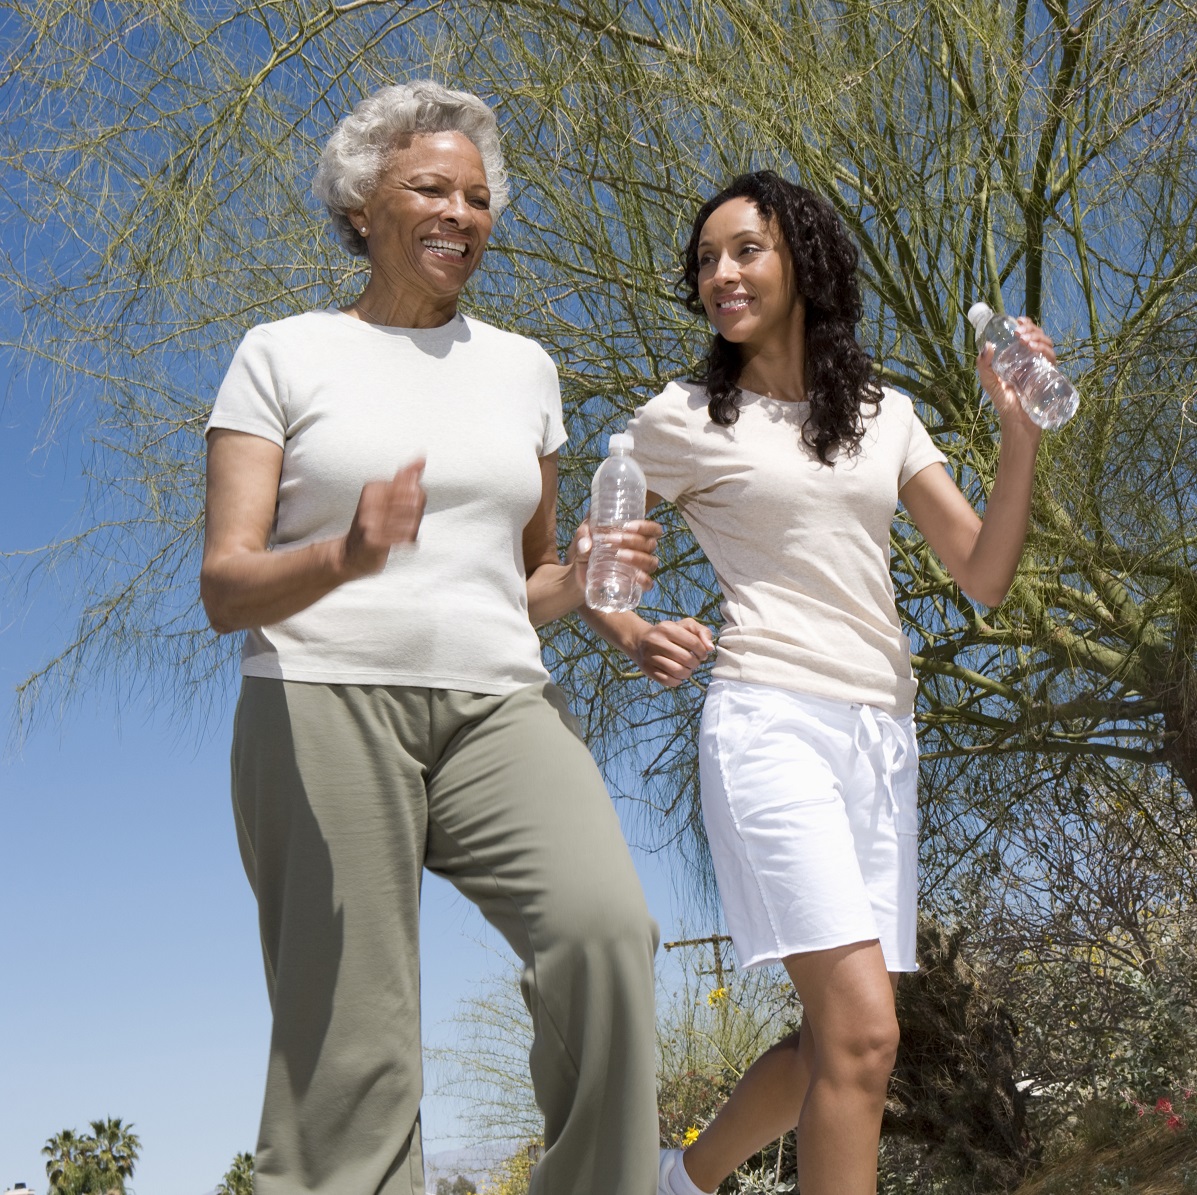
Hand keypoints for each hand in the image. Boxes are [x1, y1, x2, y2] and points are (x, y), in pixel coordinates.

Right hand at [342, 459, 425, 576]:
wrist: (349, 555)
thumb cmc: (373, 524)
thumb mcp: (384, 498)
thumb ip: (404, 478)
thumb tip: (422, 456)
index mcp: (373, 489)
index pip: (414, 488)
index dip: (418, 501)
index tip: (407, 509)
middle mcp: (369, 504)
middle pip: (414, 503)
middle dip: (416, 516)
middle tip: (406, 524)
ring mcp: (370, 523)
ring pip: (412, 522)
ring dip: (412, 531)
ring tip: (402, 535)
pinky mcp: (373, 541)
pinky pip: (405, 538)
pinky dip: (409, 542)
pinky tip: (403, 544)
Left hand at [567, 517, 662, 595]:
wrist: (578, 573)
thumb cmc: (585, 549)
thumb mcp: (581, 537)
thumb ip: (582, 536)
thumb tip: (586, 545)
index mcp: (635, 535)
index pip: (653, 529)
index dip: (645, 526)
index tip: (627, 526)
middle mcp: (642, 551)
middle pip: (649, 544)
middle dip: (633, 540)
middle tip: (612, 539)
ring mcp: (640, 568)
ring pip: (651, 562)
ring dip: (637, 557)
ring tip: (619, 555)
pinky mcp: (634, 584)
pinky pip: (648, 583)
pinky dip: (644, 580)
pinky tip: (636, 577)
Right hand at [633, 618, 714, 686]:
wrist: (640, 641)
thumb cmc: (669, 633)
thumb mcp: (685, 626)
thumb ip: (702, 632)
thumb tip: (710, 648)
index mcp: (667, 628)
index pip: (693, 642)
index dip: (702, 651)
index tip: (702, 654)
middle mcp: (656, 641)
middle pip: (686, 659)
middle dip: (695, 663)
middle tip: (694, 662)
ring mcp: (650, 656)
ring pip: (677, 671)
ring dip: (687, 673)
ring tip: (687, 669)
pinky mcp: (647, 669)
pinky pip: (667, 681)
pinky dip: (677, 681)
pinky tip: (678, 676)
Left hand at [977, 316, 1053, 436]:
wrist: (1017, 421)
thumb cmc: (1004, 402)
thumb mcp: (989, 382)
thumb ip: (984, 366)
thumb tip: (987, 346)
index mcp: (1021, 357)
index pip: (1027, 336)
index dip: (1026, 325)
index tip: (1018, 320)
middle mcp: (1033, 360)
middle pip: (1038, 337)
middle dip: (1031, 329)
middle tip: (1018, 330)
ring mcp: (1042, 367)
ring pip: (1046, 345)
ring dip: (1037, 338)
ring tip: (1024, 339)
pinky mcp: (1050, 376)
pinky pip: (1052, 359)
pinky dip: (1044, 351)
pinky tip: (1034, 349)